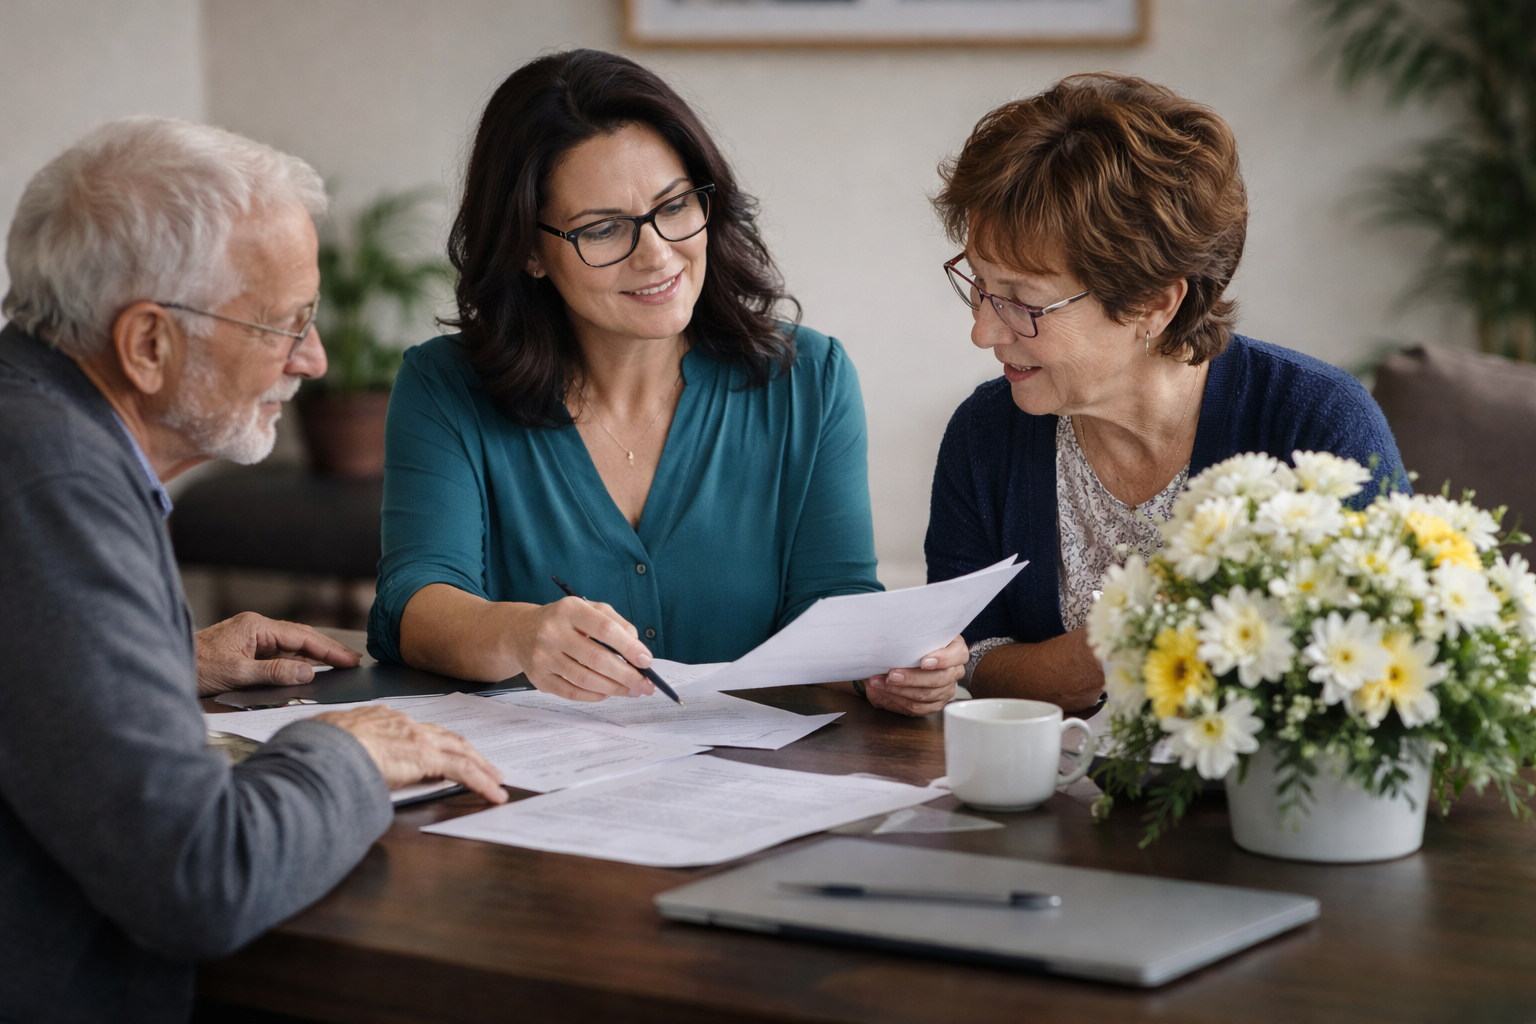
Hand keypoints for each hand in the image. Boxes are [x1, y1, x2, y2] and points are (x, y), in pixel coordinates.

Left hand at [195, 612, 360, 695]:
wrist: (165, 665)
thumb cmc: (194, 667)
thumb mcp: (237, 674)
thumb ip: (274, 673)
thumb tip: (307, 672)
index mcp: (256, 626)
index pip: (301, 636)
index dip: (328, 649)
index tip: (349, 659)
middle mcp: (255, 628)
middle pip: (300, 638)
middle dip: (327, 650)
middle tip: (352, 661)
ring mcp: (250, 639)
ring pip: (290, 647)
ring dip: (313, 657)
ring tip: (338, 666)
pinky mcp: (245, 650)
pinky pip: (277, 655)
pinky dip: (295, 663)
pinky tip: (307, 670)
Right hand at [314, 704, 507, 803]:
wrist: (324, 747)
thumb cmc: (318, 748)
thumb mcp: (333, 745)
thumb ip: (346, 752)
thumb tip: (339, 765)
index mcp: (381, 719)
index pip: (416, 730)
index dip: (434, 741)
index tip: (442, 750)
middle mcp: (404, 723)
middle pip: (446, 737)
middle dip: (467, 751)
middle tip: (485, 764)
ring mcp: (418, 737)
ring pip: (461, 751)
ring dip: (481, 767)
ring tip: (495, 780)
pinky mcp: (427, 755)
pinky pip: (463, 770)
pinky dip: (481, 782)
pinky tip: (493, 793)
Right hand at [509, 597, 655, 701]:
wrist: (520, 631)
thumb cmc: (564, 620)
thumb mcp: (588, 609)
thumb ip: (616, 622)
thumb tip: (637, 649)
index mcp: (569, 610)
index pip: (605, 629)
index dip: (629, 647)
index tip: (646, 661)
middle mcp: (552, 632)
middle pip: (596, 659)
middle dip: (627, 675)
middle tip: (646, 685)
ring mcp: (543, 657)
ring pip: (585, 679)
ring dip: (613, 688)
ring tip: (631, 691)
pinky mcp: (538, 678)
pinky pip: (571, 692)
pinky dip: (593, 695)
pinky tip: (607, 693)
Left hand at [863, 636, 966, 716]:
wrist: (909, 655)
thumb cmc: (915, 642)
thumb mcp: (916, 633)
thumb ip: (910, 635)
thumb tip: (890, 641)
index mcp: (956, 650)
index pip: (958, 655)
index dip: (942, 659)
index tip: (923, 662)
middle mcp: (954, 671)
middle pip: (938, 679)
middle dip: (911, 678)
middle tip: (891, 675)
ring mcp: (946, 690)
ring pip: (925, 696)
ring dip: (898, 691)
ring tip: (879, 683)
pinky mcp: (934, 704)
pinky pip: (917, 708)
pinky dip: (897, 701)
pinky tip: (883, 693)